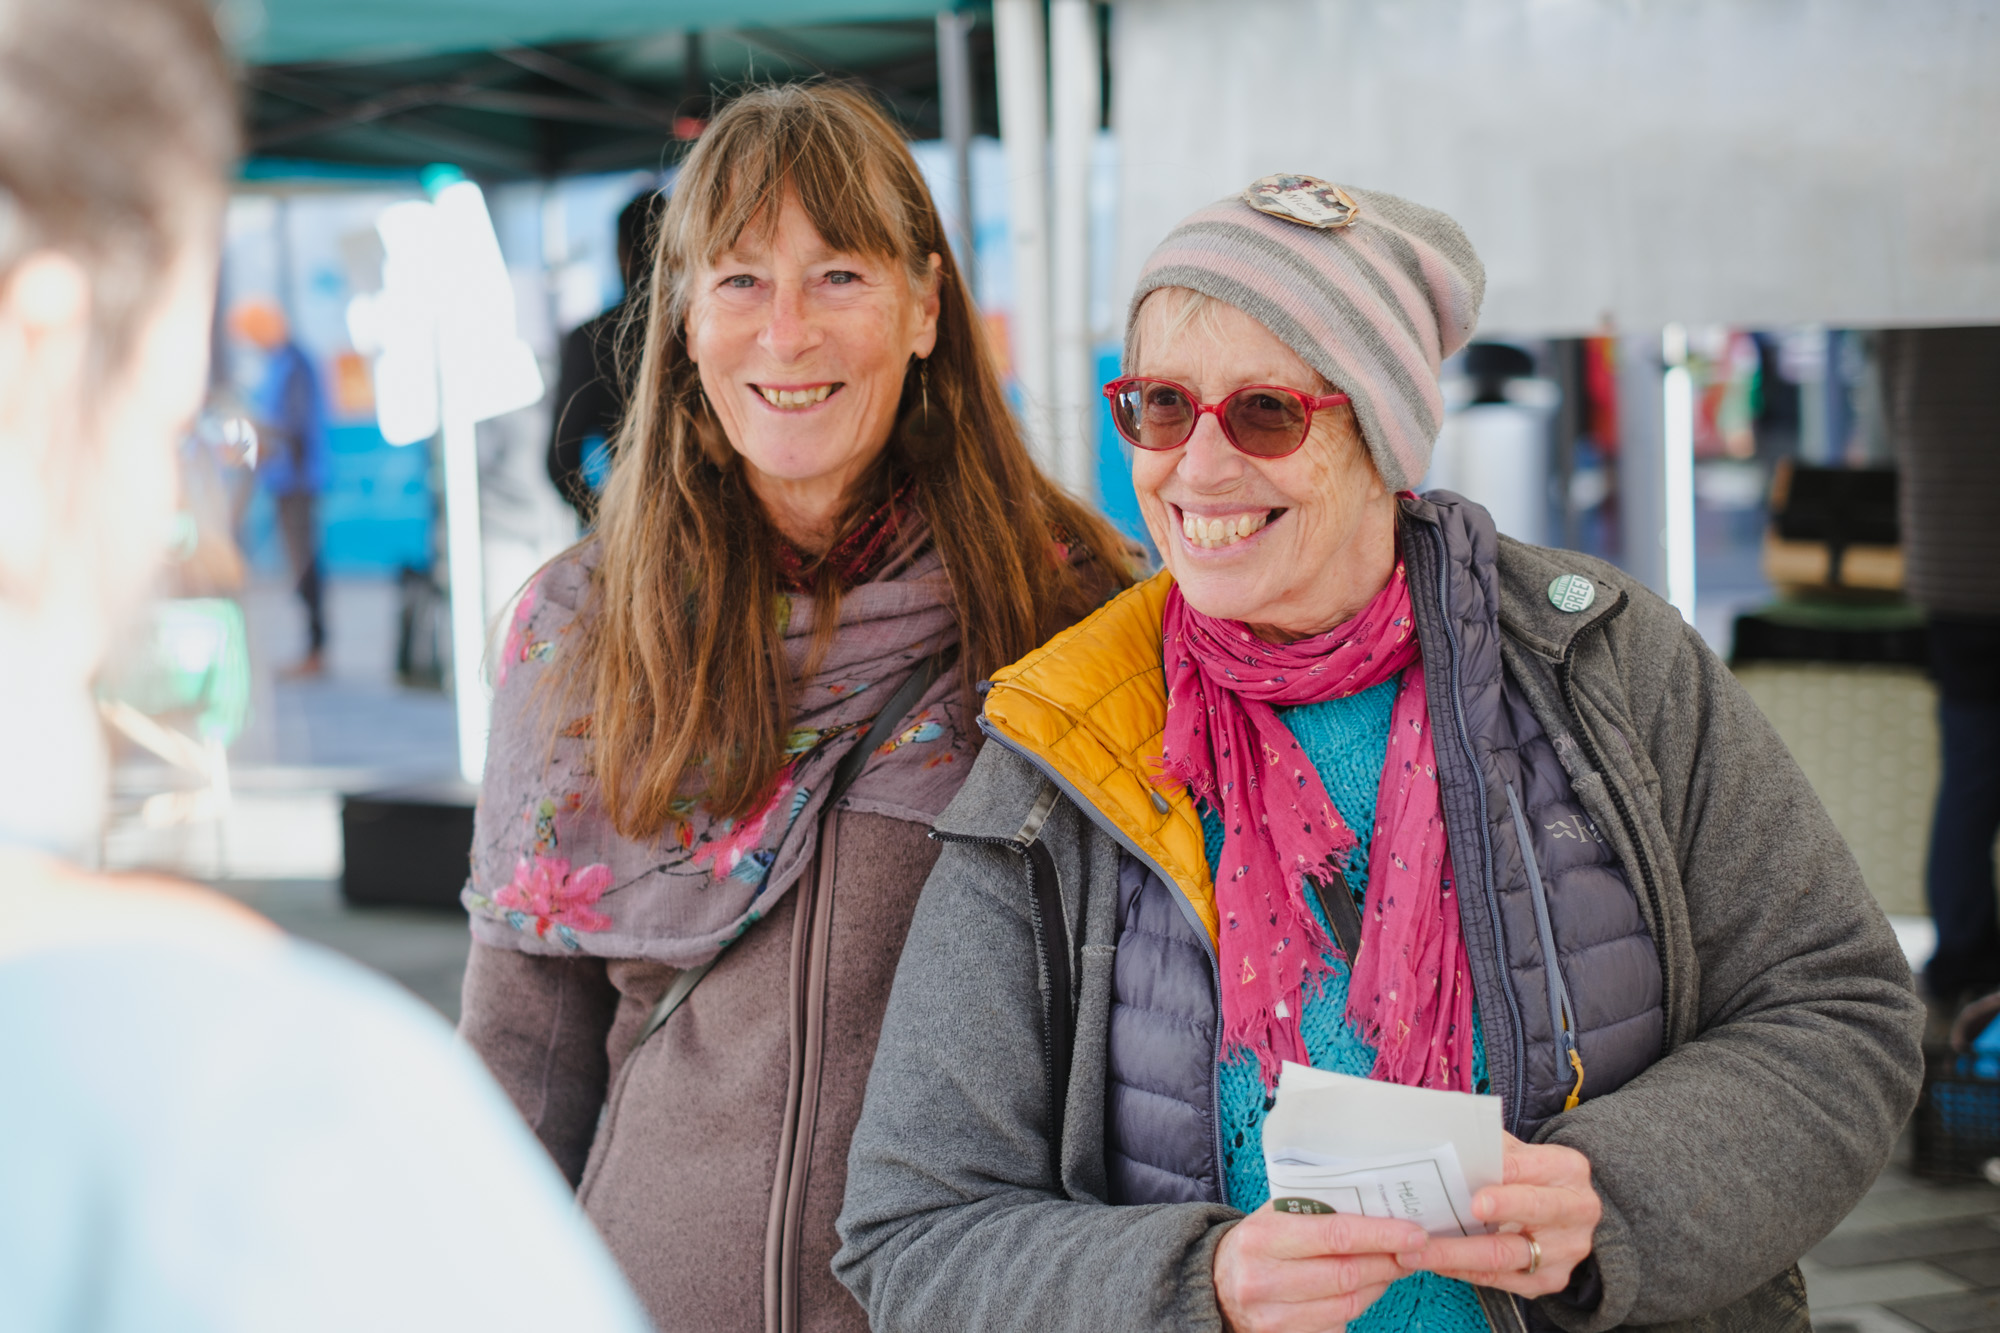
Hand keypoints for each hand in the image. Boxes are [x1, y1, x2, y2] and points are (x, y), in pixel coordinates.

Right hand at [1215, 1203, 1428, 1332]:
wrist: (1215, 1284)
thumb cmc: (1258, 1242)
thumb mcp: (1275, 1214)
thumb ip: (1317, 1210)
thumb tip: (1379, 1210)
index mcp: (1264, 1238)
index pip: (1336, 1236)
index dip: (1382, 1236)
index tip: (1415, 1233)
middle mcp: (1265, 1280)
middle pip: (1347, 1274)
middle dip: (1387, 1261)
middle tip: (1411, 1250)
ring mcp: (1273, 1317)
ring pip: (1348, 1304)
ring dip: (1378, 1285)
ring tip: (1389, 1267)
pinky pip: (1337, 1326)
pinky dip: (1357, 1307)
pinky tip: (1361, 1290)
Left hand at [1394, 1132, 1598, 1298]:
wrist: (1561, 1211)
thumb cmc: (1526, 1174)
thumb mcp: (1516, 1151)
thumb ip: (1487, 1146)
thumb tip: (1442, 1140)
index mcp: (1568, 1169)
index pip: (1532, 1166)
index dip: (1503, 1170)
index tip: (1472, 1174)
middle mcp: (1576, 1211)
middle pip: (1533, 1209)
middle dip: (1495, 1209)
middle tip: (1459, 1210)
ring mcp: (1564, 1250)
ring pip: (1506, 1254)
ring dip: (1455, 1253)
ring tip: (1416, 1249)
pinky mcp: (1548, 1279)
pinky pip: (1498, 1279)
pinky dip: (1461, 1270)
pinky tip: (1432, 1261)